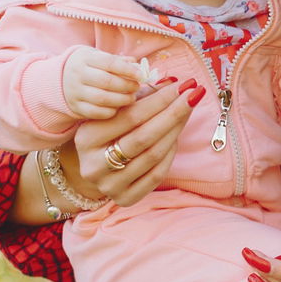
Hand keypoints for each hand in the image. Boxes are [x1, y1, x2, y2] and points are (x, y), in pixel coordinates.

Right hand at [62, 47, 141, 119]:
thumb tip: (138, 66)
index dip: (128, 70)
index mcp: (85, 58)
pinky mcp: (75, 107)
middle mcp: (77, 74)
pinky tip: (118, 107)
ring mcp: (75, 92)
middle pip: (106, 81)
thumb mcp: (99, 58)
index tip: (141, 76)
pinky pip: (96, 113)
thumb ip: (119, 61)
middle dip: (126, 86)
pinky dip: (111, 111)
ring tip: (131, 98)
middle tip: (137, 87)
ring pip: (102, 98)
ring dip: (121, 100)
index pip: (109, 63)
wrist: (62, 79)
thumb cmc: (89, 67)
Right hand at [70, 78, 200, 205]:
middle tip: (194, 94)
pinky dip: (170, 153)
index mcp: (86, 138)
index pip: (131, 116)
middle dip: (174, 112)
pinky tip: (176, 136)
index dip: (160, 99)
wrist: (94, 169)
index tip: (182, 84)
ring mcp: (109, 185)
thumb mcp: (115, 113)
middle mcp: (94, 164)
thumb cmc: (108, 133)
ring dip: (176, 130)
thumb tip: (174, 83)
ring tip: (188, 110)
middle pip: (144, 136)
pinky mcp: (125, 198)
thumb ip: (141, 97)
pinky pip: (157, 174)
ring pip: (153, 155)